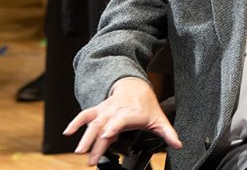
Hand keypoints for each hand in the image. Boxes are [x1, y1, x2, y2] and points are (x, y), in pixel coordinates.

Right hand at [64, 77, 181, 166]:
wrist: (134, 86)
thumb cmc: (146, 105)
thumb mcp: (158, 119)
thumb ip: (168, 133)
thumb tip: (179, 144)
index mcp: (130, 114)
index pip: (120, 121)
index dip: (113, 127)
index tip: (107, 136)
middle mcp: (115, 111)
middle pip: (104, 126)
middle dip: (96, 142)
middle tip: (91, 159)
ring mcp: (105, 110)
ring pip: (92, 122)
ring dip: (84, 135)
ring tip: (79, 150)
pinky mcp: (97, 110)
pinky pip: (85, 114)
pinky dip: (75, 122)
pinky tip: (67, 132)